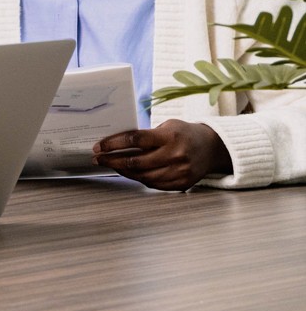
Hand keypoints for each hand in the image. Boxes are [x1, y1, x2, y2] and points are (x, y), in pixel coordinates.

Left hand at [92, 120, 232, 190]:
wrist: (213, 148)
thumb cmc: (183, 133)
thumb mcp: (166, 126)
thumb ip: (145, 136)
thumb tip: (116, 144)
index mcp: (169, 136)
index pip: (135, 140)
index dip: (113, 144)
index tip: (98, 147)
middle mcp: (175, 155)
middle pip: (136, 162)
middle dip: (112, 161)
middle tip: (98, 159)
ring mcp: (180, 172)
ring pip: (143, 176)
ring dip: (123, 172)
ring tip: (111, 165)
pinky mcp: (182, 183)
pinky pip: (154, 185)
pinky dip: (139, 179)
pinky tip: (129, 173)